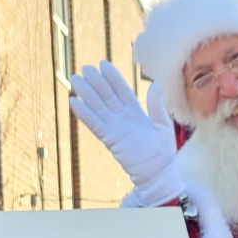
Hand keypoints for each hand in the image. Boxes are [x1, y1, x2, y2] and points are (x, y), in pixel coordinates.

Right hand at [70, 60, 185, 206]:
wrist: (158, 173)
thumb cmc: (162, 153)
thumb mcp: (162, 125)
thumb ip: (157, 106)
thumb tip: (155, 84)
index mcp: (136, 113)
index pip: (122, 91)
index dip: (113, 78)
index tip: (103, 64)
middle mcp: (123, 119)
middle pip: (107, 96)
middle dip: (96, 82)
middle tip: (84, 67)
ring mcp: (115, 128)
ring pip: (98, 107)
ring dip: (86, 94)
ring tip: (75, 79)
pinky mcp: (110, 140)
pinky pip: (95, 124)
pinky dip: (84, 114)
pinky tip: (74, 102)